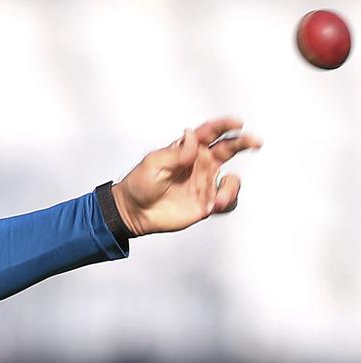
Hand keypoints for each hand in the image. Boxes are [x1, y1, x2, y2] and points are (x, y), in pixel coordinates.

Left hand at [111, 117, 262, 235]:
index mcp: (189, 150)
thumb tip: (191, 136)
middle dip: (244, 142)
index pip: (210, 132)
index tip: (237, 123)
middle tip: (255, 141)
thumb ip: (175, 152)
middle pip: (229, 148)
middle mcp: (202, 164)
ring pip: (232, 180)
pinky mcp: (207, 203)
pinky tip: (213, 207)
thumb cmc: (140, 184)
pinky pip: (228, 201)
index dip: (224, 125)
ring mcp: (206, 184)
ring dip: (231, 187)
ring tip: (218, 200)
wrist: (134, 212)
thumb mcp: (153, 164)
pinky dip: (226, 202)